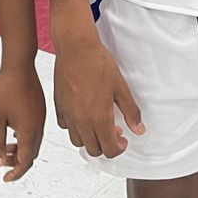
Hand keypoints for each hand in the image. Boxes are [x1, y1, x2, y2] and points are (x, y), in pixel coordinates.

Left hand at [0, 64, 45, 181]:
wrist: (20, 66)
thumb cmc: (8, 89)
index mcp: (29, 132)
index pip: (25, 162)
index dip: (16, 173)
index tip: (7, 178)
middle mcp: (38, 127)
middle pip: (31, 155)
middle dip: (18, 162)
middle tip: (3, 161)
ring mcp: (41, 118)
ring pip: (33, 143)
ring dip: (21, 150)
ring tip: (6, 147)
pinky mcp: (40, 110)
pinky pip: (35, 132)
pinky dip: (25, 139)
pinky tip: (14, 132)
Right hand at [51, 0, 143, 157]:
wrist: (76, 48)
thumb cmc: (97, 63)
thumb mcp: (121, 87)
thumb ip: (130, 111)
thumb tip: (138, 129)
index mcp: (99, 117)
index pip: (109, 150)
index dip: (119, 149)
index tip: (123, 140)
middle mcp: (81, 120)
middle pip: (93, 150)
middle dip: (106, 146)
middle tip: (114, 131)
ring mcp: (68, 114)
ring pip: (78, 141)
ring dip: (90, 139)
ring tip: (98, 124)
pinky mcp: (59, 105)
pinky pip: (65, 126)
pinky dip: (75, 127)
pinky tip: (83, 115)